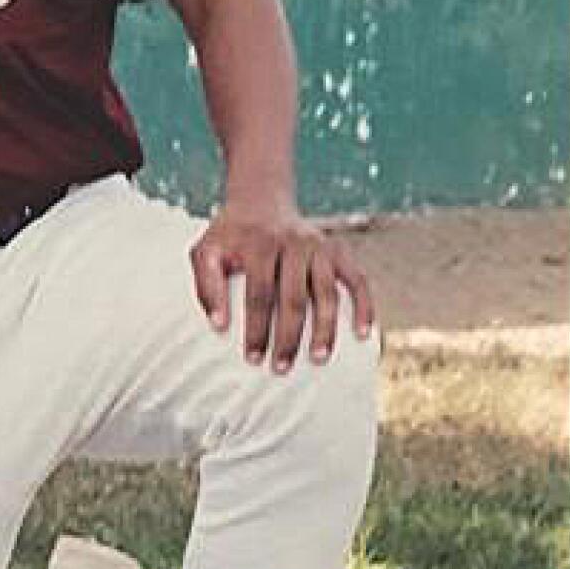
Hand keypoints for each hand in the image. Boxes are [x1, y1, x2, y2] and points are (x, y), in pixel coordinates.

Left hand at [189, 200, 375, 370]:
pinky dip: (364, 305)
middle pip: (294, 297)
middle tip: (282, 367)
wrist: (260, 201)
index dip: (257, 328)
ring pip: (326, 292)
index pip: (259, 294)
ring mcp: (319, 246)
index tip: (253, 358)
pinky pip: (357, 279)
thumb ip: (207, 286)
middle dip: (289, 336)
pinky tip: (363, 332)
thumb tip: (218, 325)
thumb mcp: (206, 252)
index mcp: (259, 244)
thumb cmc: (230, 236)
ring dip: (325, 328)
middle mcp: (293, 243)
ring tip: (319, 358)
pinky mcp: (338, 249)